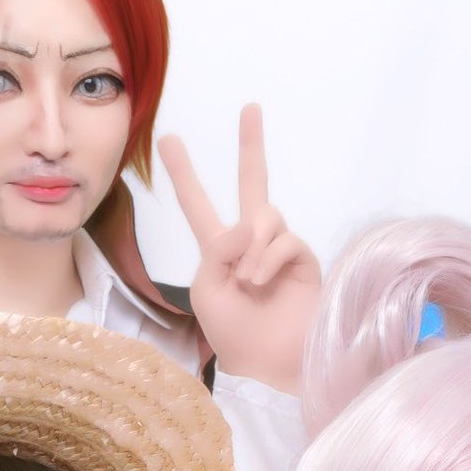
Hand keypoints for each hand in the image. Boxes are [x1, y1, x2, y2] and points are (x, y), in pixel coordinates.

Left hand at [159, 104, 320, 393]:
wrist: (269, 362)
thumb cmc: (234, 334)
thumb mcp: (207, 289)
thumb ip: (218, 249)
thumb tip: (251, 224)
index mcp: (219, 252)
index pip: (199, 206)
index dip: (184, 174)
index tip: (167, 139)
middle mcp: (251, 244)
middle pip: (253, 184)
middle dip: (251, 146)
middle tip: (250, 108)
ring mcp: (279, 250)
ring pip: (265, 215)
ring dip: (253, 246)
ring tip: (248, 281)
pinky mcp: (303, 259)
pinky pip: (284, 238)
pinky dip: (268, 258)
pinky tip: (261, 282)